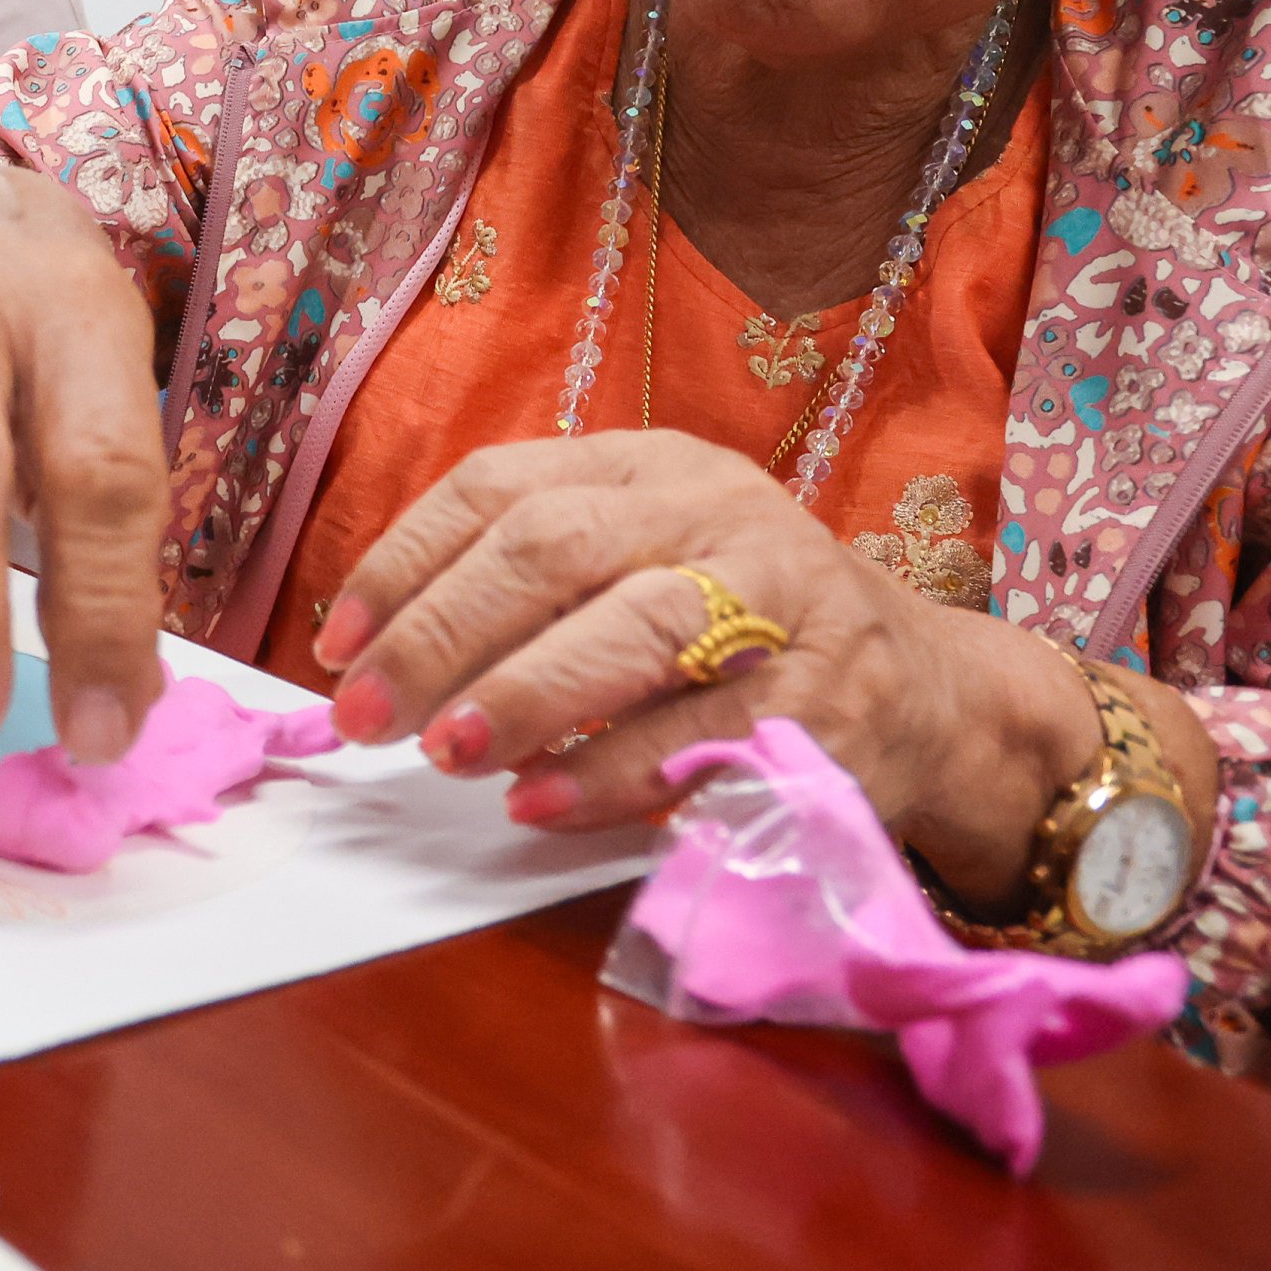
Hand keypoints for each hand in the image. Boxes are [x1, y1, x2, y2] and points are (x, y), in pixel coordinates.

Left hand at [314, 430, 1194, 904]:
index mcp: (654, 466)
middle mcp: (719, 513)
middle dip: (441, 634)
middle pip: (552, 550)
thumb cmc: (743, 626)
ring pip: (634, 630)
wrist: (930, 693)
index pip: (501, 487)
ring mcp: (784, 602)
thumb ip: (531, 579)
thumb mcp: (645, 558)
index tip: (339, 641)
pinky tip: (540, 804)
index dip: (405, 561)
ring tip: (446, 751)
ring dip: (526, 695)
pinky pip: (705, 737)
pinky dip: (612, 774)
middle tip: (367, 713)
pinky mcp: (829, 703)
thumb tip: (373, 648)